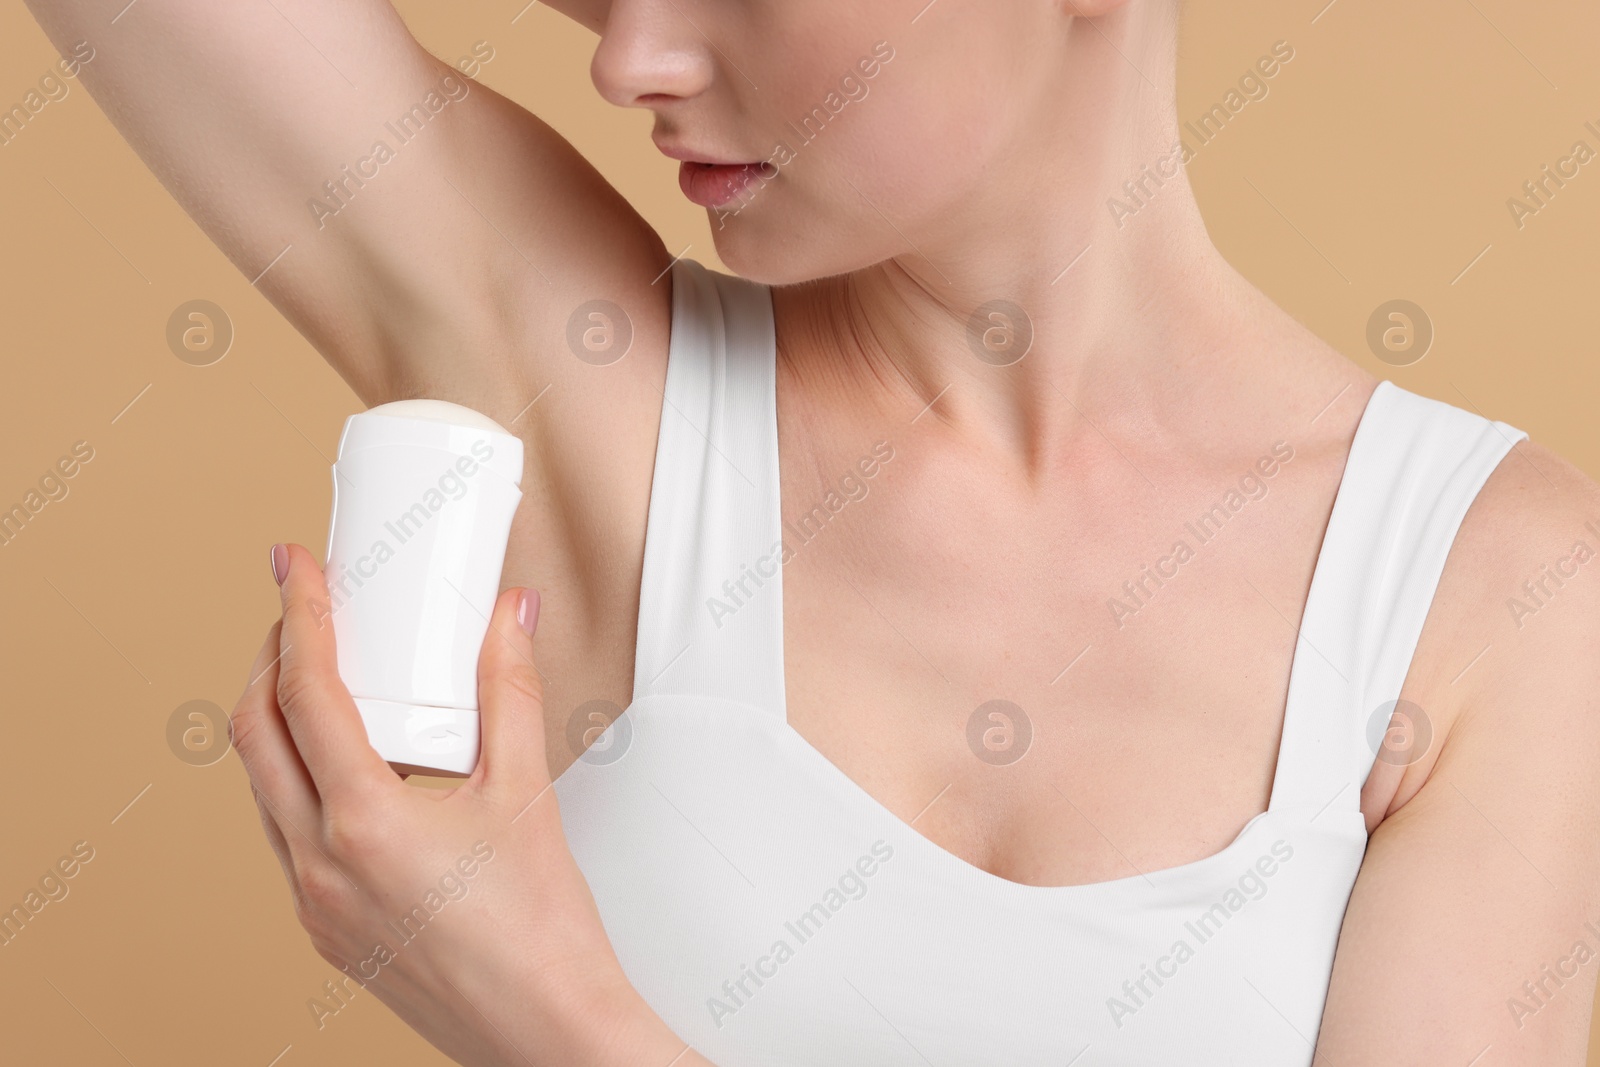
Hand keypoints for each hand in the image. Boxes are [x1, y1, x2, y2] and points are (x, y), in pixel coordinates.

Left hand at [229, 543, 693, 1065]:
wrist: (548, 1032)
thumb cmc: (542, 935)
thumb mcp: (525, 793)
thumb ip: (511, 691)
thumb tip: (510, 621)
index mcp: (363, 823)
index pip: (306, 692)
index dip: (298, 616)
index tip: (294, 570)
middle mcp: (318, 866)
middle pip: (254, 734)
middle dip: (268, 660)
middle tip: (300, 615)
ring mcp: (314, 905)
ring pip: (262, 789)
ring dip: (276, 722)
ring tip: (323, 680)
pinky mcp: (328, 930)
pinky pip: (285, 837)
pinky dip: (299, 782)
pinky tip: (348, 770)